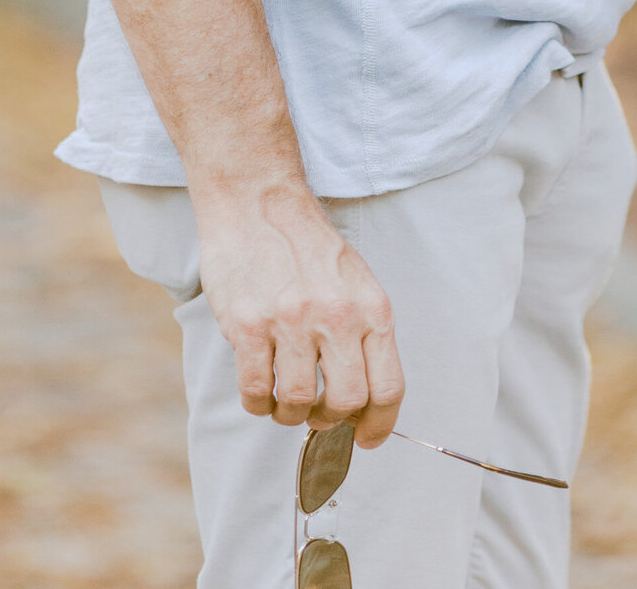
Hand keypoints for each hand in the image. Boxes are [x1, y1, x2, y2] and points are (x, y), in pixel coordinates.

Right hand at [194, 185, 404, 446]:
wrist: (256, 199)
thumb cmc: (307, 243)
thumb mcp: (355, 280)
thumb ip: (364, 333)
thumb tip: (364, 399)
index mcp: (371, 307)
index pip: (388, 387)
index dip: (378, 425)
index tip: (365, 438)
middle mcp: (337, 315)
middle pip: (347, 402)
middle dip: (332, 419)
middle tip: (317, 413)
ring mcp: (291, 321)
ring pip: (299, 403)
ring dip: (291, 414)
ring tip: (284, 400)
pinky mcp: (248, 325)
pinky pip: (256, 391)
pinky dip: (258, 402)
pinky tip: (259, 389)